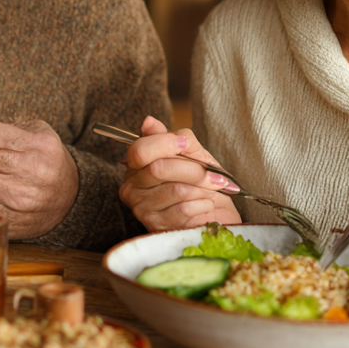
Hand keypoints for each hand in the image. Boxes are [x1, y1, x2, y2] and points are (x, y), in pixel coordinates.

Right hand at [119, 116, 241, 231]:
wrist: (215, 213)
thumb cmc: (201, 182)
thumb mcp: (193, 154)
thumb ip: (173, 138)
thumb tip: (148, 121)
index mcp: (137, 164)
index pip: (140, 150)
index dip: (164, 144)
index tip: (186, 144)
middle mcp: (132, 186)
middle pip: (159, 169)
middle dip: (193, 170)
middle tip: (216, 175)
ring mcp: (141, 208)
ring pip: (175, 190)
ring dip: (202, 189)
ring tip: (214, 189)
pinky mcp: (156, 226)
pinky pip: (183, 209)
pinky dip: (202, 204)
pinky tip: (207, 203)